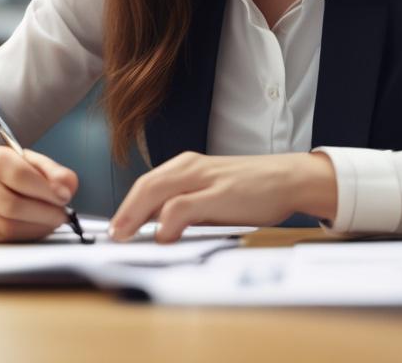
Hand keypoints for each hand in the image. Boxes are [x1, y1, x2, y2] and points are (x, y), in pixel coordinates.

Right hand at [0, 146, 78, 242]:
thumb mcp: (32, 162)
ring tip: (52, 221)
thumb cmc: (11, 171)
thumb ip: (53, 171)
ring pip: (7, 227)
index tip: (65, 197)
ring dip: (37, 227)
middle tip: (62, 214)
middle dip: (44, 213)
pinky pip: (3, 240)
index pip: (19, 175)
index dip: (46, 189)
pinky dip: (27, 236)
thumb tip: (68, 186)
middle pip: (12, 205)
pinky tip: (38, 228)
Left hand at [108, 151, 337, 243]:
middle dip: (124, 212)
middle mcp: (190, 166)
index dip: (127, 206)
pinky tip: (162, 235)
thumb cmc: (250, 189)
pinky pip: (183, 206)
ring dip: (136, 216)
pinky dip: (167, 220)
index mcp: (187, 165)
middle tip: (112, 235)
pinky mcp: (219, 193)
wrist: (288, 178)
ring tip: (125, 237)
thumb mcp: (211, 193)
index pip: (146, 183)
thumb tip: (159, 227)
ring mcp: (204, 178)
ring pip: (156, 191)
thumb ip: (187, 204)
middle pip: (145, 186)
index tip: (116, 228)